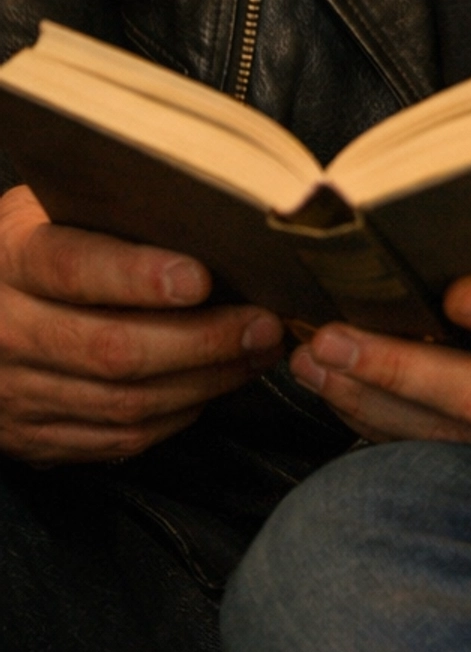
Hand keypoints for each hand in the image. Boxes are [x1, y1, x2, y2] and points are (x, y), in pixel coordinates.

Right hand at [0, 184, 284, 465]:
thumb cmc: (29, 251)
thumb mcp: (44, 214)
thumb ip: (106, 213)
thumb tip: (207, 213)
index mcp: (9, 261)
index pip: (72, 268)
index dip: (137, 276)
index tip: (201, 277)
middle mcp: (6, 331)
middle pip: (113, 350)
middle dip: (203, 341)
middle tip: (264, 324)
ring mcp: (17, 392)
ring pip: (126, 403)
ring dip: (205, 382)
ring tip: (257, 353)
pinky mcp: (34, 438)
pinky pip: (118, 437)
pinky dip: (177, 415)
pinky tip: (213, 386)